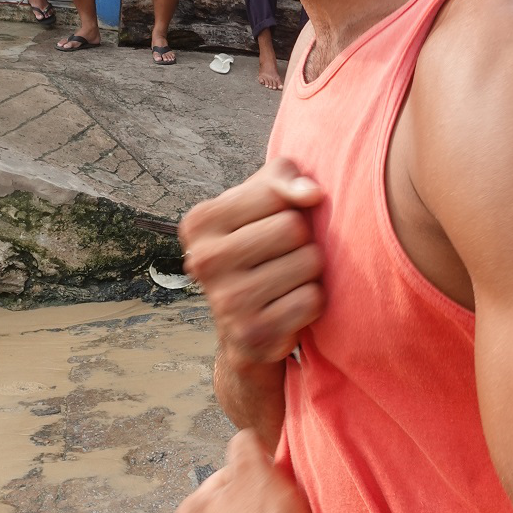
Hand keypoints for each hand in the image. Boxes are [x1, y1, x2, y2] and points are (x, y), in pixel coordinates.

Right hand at [179, 159, 324, 366]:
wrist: (242, 321)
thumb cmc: (257, 245)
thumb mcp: (260, 201)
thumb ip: (284, 179)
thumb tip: (311, 194)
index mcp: (200, 222)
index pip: (275, 194)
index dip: (288, 207)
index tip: (270, 225)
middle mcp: (204, 260)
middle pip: (293, 228)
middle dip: (301, 240)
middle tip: (281, 257)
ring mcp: (226, 301)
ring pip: (309, 262)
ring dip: (310, 271)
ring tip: (285, 280)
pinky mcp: (253, 333)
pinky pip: (313, 299)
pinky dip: (312, 301)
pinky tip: (288, 304)